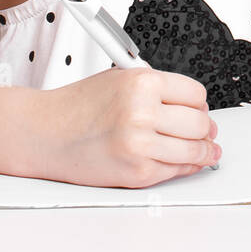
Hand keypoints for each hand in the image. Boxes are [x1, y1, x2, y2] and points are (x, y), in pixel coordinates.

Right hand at [33, 67, 219, 187]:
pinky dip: (185, 167)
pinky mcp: (137, 171)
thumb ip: (156, 88)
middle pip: (200, 123)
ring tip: (205, 149)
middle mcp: (143, 112)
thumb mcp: (119, 79)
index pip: (196, 94)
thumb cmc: (78, 106)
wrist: (45, 133)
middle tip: (205, 130)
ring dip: (203, 150)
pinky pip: (176, 170)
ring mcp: (141, 144)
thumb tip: (192, 105)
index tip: (199, 109)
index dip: (199, 103)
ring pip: (194, 149)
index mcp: (142, 83)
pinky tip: (186, 161)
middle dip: (205, 128)